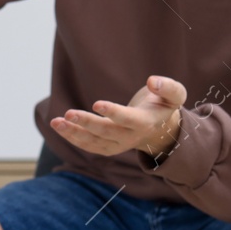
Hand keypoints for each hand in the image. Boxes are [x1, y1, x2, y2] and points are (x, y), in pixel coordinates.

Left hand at [51, 75, 186, 159]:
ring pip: (93, 142)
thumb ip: (169, 87)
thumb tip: (152, 81)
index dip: (112, 112)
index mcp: (145, 123)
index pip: (127, 119)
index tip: (96, 104)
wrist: (159, 129)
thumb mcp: (175, 95)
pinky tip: (58, 126)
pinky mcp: (107, 147)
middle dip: (86, 123)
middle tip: (67, 113)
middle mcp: (130, 137)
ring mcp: (118, 145)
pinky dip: (72, 138)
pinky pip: (88, 146)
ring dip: (73, 133)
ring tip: (55, 122)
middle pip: (106, 132)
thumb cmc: (163, 105)